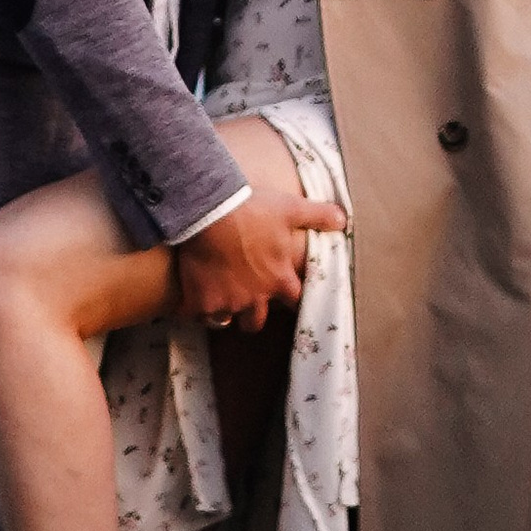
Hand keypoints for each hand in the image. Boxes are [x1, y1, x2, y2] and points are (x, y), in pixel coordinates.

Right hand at [175, 188, 345, 329]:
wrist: (210, 211)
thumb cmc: (253, 210)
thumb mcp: (290, 208)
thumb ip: (318, 216)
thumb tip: (343, 220)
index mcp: (280, 279)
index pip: (294, 301)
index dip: (289, 298)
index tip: (283, 295)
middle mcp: (256, 298)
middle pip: (256, 322)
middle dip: (251, 315)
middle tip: (242, 301)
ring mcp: (227, 302)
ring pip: (225, 320)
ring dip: (221, 311)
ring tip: (213, 299)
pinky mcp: (201, 301)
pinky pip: (194, 314)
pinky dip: (191, 307)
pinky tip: (187, 296)